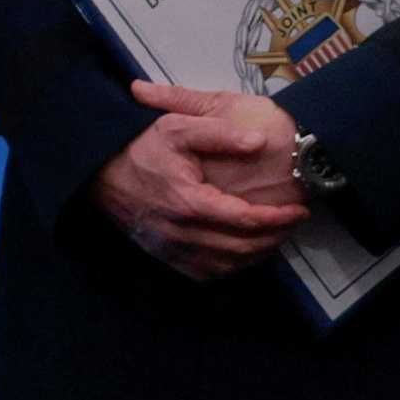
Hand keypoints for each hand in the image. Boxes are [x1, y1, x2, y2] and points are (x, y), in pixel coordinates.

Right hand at [92, 85, 308, 278]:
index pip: (245, 219)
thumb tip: (259, 141)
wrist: (100, 175)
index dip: (278, 218)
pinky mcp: (166, 257)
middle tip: (294, 223)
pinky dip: (232, 266)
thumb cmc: (142, 149)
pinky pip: (207, 273)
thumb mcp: (177, 126)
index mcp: (189, 201)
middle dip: (275, 237)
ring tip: (276, 236)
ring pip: (227, 265)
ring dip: (257, 254)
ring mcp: (172, 249)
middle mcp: (181, 232)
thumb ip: (219, 132)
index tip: (299, 209)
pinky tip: (244, 250)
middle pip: (242, 247)